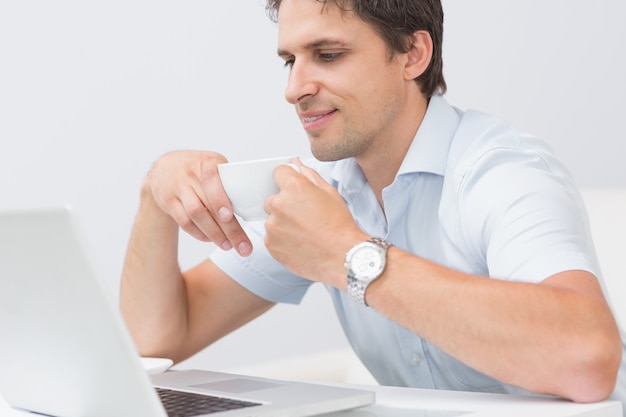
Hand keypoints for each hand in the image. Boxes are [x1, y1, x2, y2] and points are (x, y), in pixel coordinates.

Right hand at [144, 150, 252, 255]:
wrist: (164, 168)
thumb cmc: (198, 169)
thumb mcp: (214, 165)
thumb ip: (229, 181)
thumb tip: (253, 206)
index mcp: (208, 162)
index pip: (211, 179)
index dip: (219, 198)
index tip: (229, 215)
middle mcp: (190, 174)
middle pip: (207, 204)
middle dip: (228, 228)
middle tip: (243, 246)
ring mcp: (177, 188)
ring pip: (195, 215)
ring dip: (213, 234)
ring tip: (228, 246)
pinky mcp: (168, 202)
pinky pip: (184, 222)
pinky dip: (199, 234)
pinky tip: (211, 239)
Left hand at [264, 160, 367, 287]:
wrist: (343, 256)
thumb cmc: (340, 225)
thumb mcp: (330, 193)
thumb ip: (309, 175)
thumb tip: (296, 164)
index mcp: (294, 187)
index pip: (278, 172)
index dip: (287, 180)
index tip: (295, 190)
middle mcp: (279, 205)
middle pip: (273, 198)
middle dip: (285, 205)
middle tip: (305, 216)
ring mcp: (273, 226)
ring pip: (272, 220)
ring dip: (283, 224)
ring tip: (305, 232)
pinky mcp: (271, 245)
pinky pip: (272, 237)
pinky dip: (282, 240)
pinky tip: (301, 243)